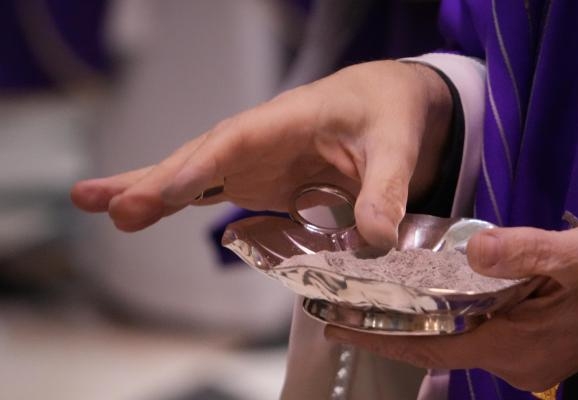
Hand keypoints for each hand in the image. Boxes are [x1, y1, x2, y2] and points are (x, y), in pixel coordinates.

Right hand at [70, 61, 451, 248]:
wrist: (386, 101)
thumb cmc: (387, 112)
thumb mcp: (398, 147)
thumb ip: (386, 190)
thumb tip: (374, 240)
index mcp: (292, 118)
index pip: (238, 140)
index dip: (202, 166)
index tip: (168, 192)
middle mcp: (263, 138)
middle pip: (202, 156)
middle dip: (157, 182)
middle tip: (109, 207)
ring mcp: (256, 159)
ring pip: (195, 172)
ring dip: (149, 190)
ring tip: (95, 203)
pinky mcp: (259, 178)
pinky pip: (211, 189)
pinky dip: (175, 201)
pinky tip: (137, 212)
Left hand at [325, 218, 577, 390]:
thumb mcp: (576, 252)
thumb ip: (522, 251)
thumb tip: (473, 254)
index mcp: (515, 344)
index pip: (432, 346)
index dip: (381, 338)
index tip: (337, 328)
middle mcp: (514, 362)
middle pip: (438, 346)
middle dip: (389, 331)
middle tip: (343, 309)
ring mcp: (525, 358)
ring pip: (457, 341)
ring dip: (417, 322)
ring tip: (375, 299)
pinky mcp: (534, 346)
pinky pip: (479, 335)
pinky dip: (449, 318)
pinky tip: (431, 298)